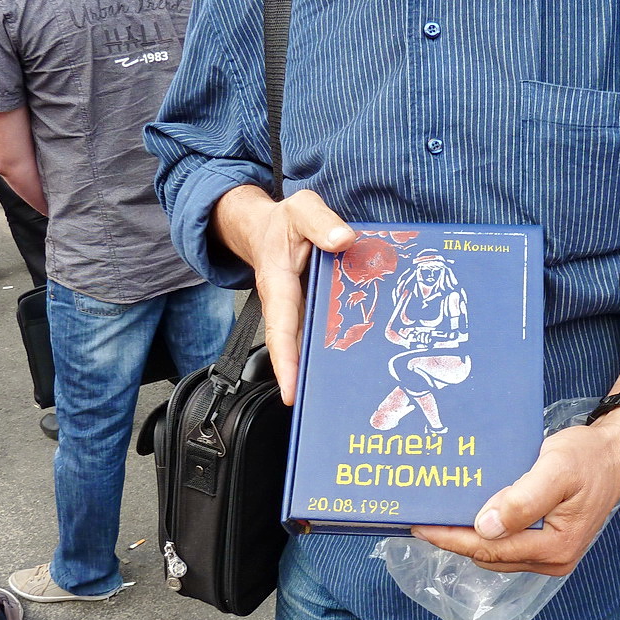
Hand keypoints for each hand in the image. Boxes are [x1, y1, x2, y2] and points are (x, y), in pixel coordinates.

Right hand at [213, 186, 355, 402]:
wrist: (266, 228)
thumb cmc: (283, 222)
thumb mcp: (301, 209)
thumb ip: (321, 222)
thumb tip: (344, 239)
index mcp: (279, 285)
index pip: (281, 329)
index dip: (285, 361)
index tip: (291, 391)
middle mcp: (286, 306)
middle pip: (294, 348)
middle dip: (304, 379)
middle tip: (321, 409)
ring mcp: (298, 313)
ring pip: (307, 345)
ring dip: (319, 369)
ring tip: (337, 400)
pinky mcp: (310, 312)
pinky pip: (320, 334)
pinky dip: (332, 350)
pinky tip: (352, 367)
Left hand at [412, 409, 619, 574]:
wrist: (616, 452)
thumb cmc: (589, 457)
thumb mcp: (556, 470)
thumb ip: (523, 500)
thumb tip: (485, 527)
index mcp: (554, 547)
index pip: (489, 549)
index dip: (451, 539)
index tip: (420, 525)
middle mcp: (552, 560)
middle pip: (489, 555)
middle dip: (454, 540)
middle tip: (420, 519)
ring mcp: (550, 555)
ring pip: (495, 552)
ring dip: (467, 537)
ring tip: (438, 517)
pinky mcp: (547, 542)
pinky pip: (507, 544)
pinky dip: (484, 532)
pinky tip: (467, 514)